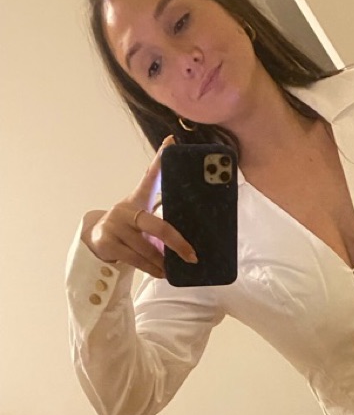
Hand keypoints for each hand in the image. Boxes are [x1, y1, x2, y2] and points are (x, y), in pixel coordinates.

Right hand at [81, 136, 196, 278]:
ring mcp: (115, 225)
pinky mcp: (108, 242)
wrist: (97, 238)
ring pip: (148, 248)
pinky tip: (161, 273)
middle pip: (158, 226)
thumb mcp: (144, 214)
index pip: (151, 176)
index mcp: (138, 198)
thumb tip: (195, 226)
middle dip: (178, 243)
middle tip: (193, 256)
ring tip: (174, 269)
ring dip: (163, 262)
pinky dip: (152, 269)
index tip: (172, 141)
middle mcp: (126, 209)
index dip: (161, 160)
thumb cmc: (131, 227)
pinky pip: (137, 260)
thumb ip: (163, 212)